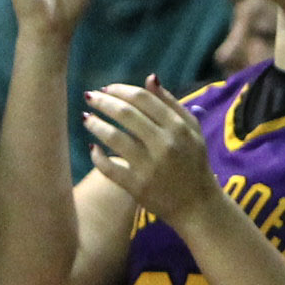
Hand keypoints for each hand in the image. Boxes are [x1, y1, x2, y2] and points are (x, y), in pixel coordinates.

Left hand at [83, 78, 220, 229]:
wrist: (197, 205)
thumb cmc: (193, 162)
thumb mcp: (191, 130)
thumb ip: (171, 103)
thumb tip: (150, 78)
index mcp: (178, 127)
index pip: (143, 99)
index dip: (120, 90)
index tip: (106, 88)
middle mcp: (164, 144)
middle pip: (126, 114)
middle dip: (103, 102)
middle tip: (90, 97)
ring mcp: (149, 167)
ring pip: (114, 138)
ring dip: (95, 124)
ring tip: (86, 118)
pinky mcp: (137, 187)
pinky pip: (109, 168)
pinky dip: (97, 156)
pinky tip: (93, 147)